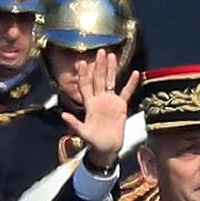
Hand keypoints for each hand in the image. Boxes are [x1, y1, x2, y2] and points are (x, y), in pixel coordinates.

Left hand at [63, 49, 139, 171]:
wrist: (107, 149)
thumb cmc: (93, 142)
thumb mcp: (83, 133)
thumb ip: (74, 124)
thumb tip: (63, 115)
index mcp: (89, 104)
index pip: (85, 86)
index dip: (84, 75)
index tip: (83, 63)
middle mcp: (99, 100)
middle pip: (99, 79)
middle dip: (99, 65)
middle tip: (100, 51)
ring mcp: (110, 102)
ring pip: (111, 82)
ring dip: (112, 69)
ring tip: (113, 56)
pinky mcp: (121, 106)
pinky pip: (126, 93)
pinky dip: (131, 84)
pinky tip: (136, 73)